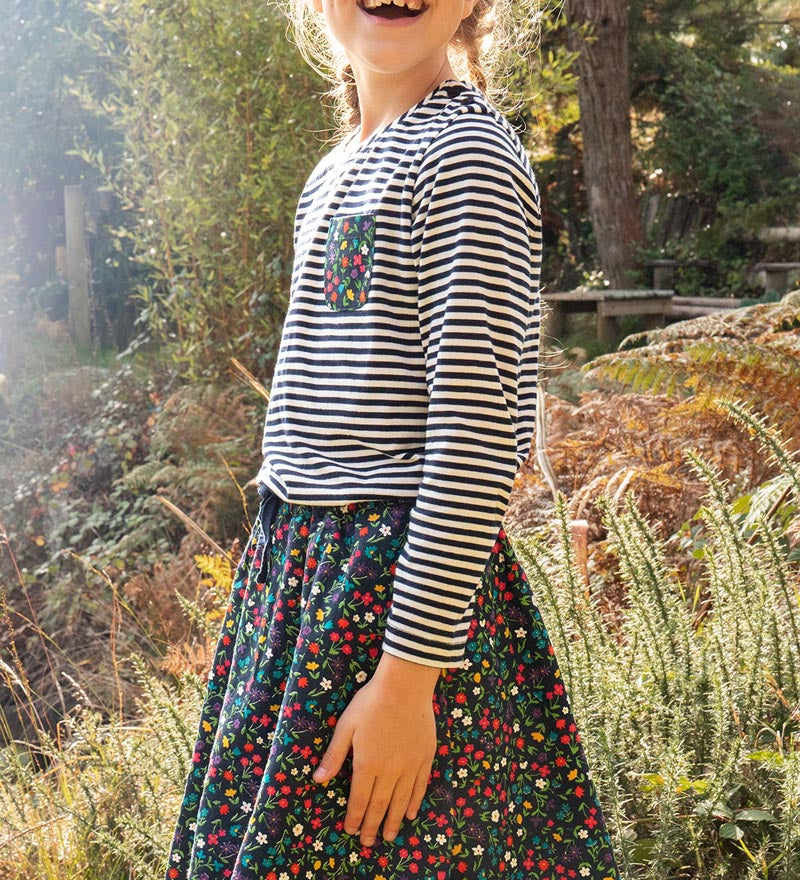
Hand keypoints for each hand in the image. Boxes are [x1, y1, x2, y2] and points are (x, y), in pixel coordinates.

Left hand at [312, 657, 439, 845]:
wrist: (405, 686)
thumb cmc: (371, 702)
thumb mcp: (346, 726)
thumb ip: (334, 755)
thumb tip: (318, 779)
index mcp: (368, 763)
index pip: (360, 798)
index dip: (355, 817)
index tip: (350, 830)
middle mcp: (390, 770)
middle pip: (380, 805)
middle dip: (372, 825)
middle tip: (368, 842)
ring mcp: (410, 765)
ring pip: (401, 801)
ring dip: (393, 820)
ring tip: (389, 836)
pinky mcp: (425, 757)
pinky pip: (420, 786)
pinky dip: (414, 802)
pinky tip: (410, 813)